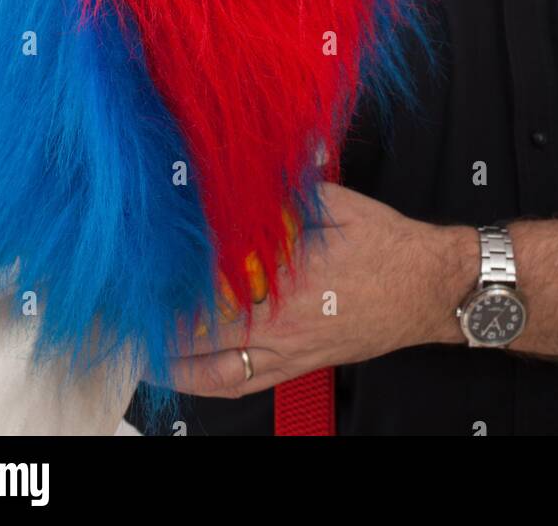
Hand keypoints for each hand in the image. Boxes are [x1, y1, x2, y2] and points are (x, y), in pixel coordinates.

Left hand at [163, 182, 479, 397]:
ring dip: (170, 348)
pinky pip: (238, 383)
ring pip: (212, 358)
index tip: (143, 257)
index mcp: (286, 271)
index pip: (212, 275)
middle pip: (202, 319)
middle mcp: (281, 316)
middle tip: (126, 296)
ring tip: (134, 334)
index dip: (172, 269)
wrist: (431, 288)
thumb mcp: (336, 202)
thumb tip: (246, 175)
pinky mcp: (297, 364)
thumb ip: (286, 193)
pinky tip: (178, 371)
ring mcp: (287, 346)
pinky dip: (201, 380)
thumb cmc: (389, 245)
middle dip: (160, 308)